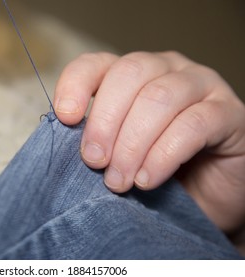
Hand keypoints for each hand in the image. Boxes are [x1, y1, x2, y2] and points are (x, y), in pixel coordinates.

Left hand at [54, 51, 244, 236]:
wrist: (204, 194)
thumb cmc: (154, 169)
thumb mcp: (117, 152)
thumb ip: (97, 140)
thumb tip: (66, 142)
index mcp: (134, 75)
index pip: (97, 63)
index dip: (76, 85)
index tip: (65, 118)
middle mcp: (167, 70)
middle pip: (129, 74)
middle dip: (105, 121)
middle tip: (94, 162)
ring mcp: (201, 86)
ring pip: (158, 98)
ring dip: (132, 144)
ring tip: (119, 181)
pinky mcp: (229, 114)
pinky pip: (193, 125)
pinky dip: (163, 155)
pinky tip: (148, 180)